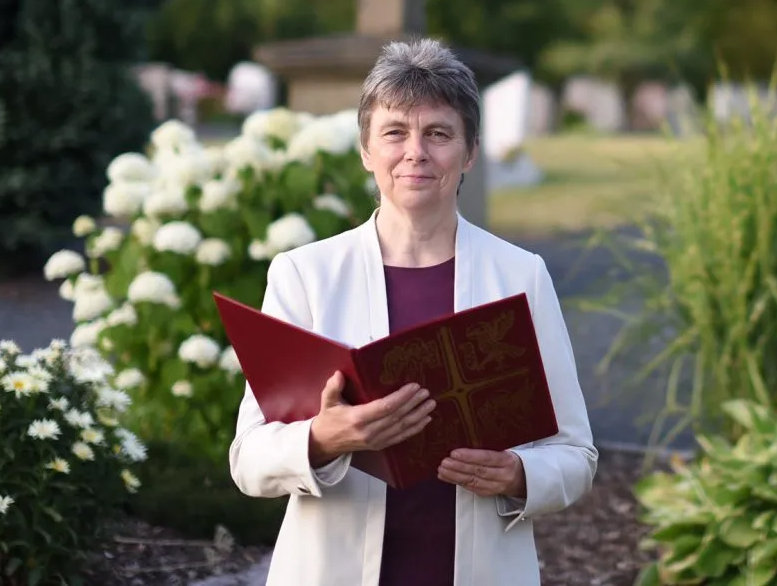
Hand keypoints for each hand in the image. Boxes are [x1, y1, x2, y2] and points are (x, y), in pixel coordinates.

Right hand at [308, 371, 435, 466]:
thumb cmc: (328, 419)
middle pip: (397, 417)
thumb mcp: (327, 401)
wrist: (325, 443)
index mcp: (357, 418)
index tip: (414, 386)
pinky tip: (425, 420)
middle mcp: (369, 431)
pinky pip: (401, 437)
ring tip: (430, 404)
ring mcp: (376, 441)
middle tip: (426, 392)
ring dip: (418, 416)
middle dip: (414, 404)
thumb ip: (333, 387)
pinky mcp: (380, 445)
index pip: (385, 407)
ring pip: (402, 428)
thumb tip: (338, 374)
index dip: (402, 397)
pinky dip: (415, 429)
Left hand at [438, 448, 525, 497]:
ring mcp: (496, 486)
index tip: (454, 453)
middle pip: (478, 471)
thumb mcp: (506, 449)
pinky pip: (471, 488)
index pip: (487, 458)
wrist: (524, 479)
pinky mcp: (488, 493)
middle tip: (444, 462)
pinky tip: (446, 476)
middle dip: (458, 467)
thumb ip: (490, 445)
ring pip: (473, 482)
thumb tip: (466, 435)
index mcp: (507, 461)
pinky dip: (456, 482)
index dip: (470, 456)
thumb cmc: (510, 459)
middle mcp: (502, 475)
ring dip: (454, 476)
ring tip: (441, 469)